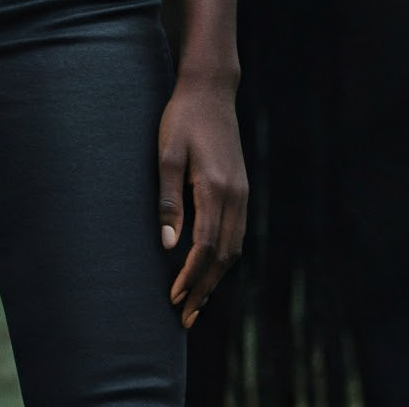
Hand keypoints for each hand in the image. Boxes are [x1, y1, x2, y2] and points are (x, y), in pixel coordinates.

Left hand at [158, 73, 248, 328]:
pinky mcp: (241, 188)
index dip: (191, 278)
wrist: (210, 90)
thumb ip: (168, 200)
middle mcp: (235, 196)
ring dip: (216, 277)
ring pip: (234, 248)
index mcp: (215, 189)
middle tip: (184, 317)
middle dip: (204, 289)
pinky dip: (224, 257)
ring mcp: (242, 193)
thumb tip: (169, 246)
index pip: (206, 248)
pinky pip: (237, 233)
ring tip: (197, 302)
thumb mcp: (166, 153)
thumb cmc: (182, 118)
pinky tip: (211, 267)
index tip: (174, 299)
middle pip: (224, 256)